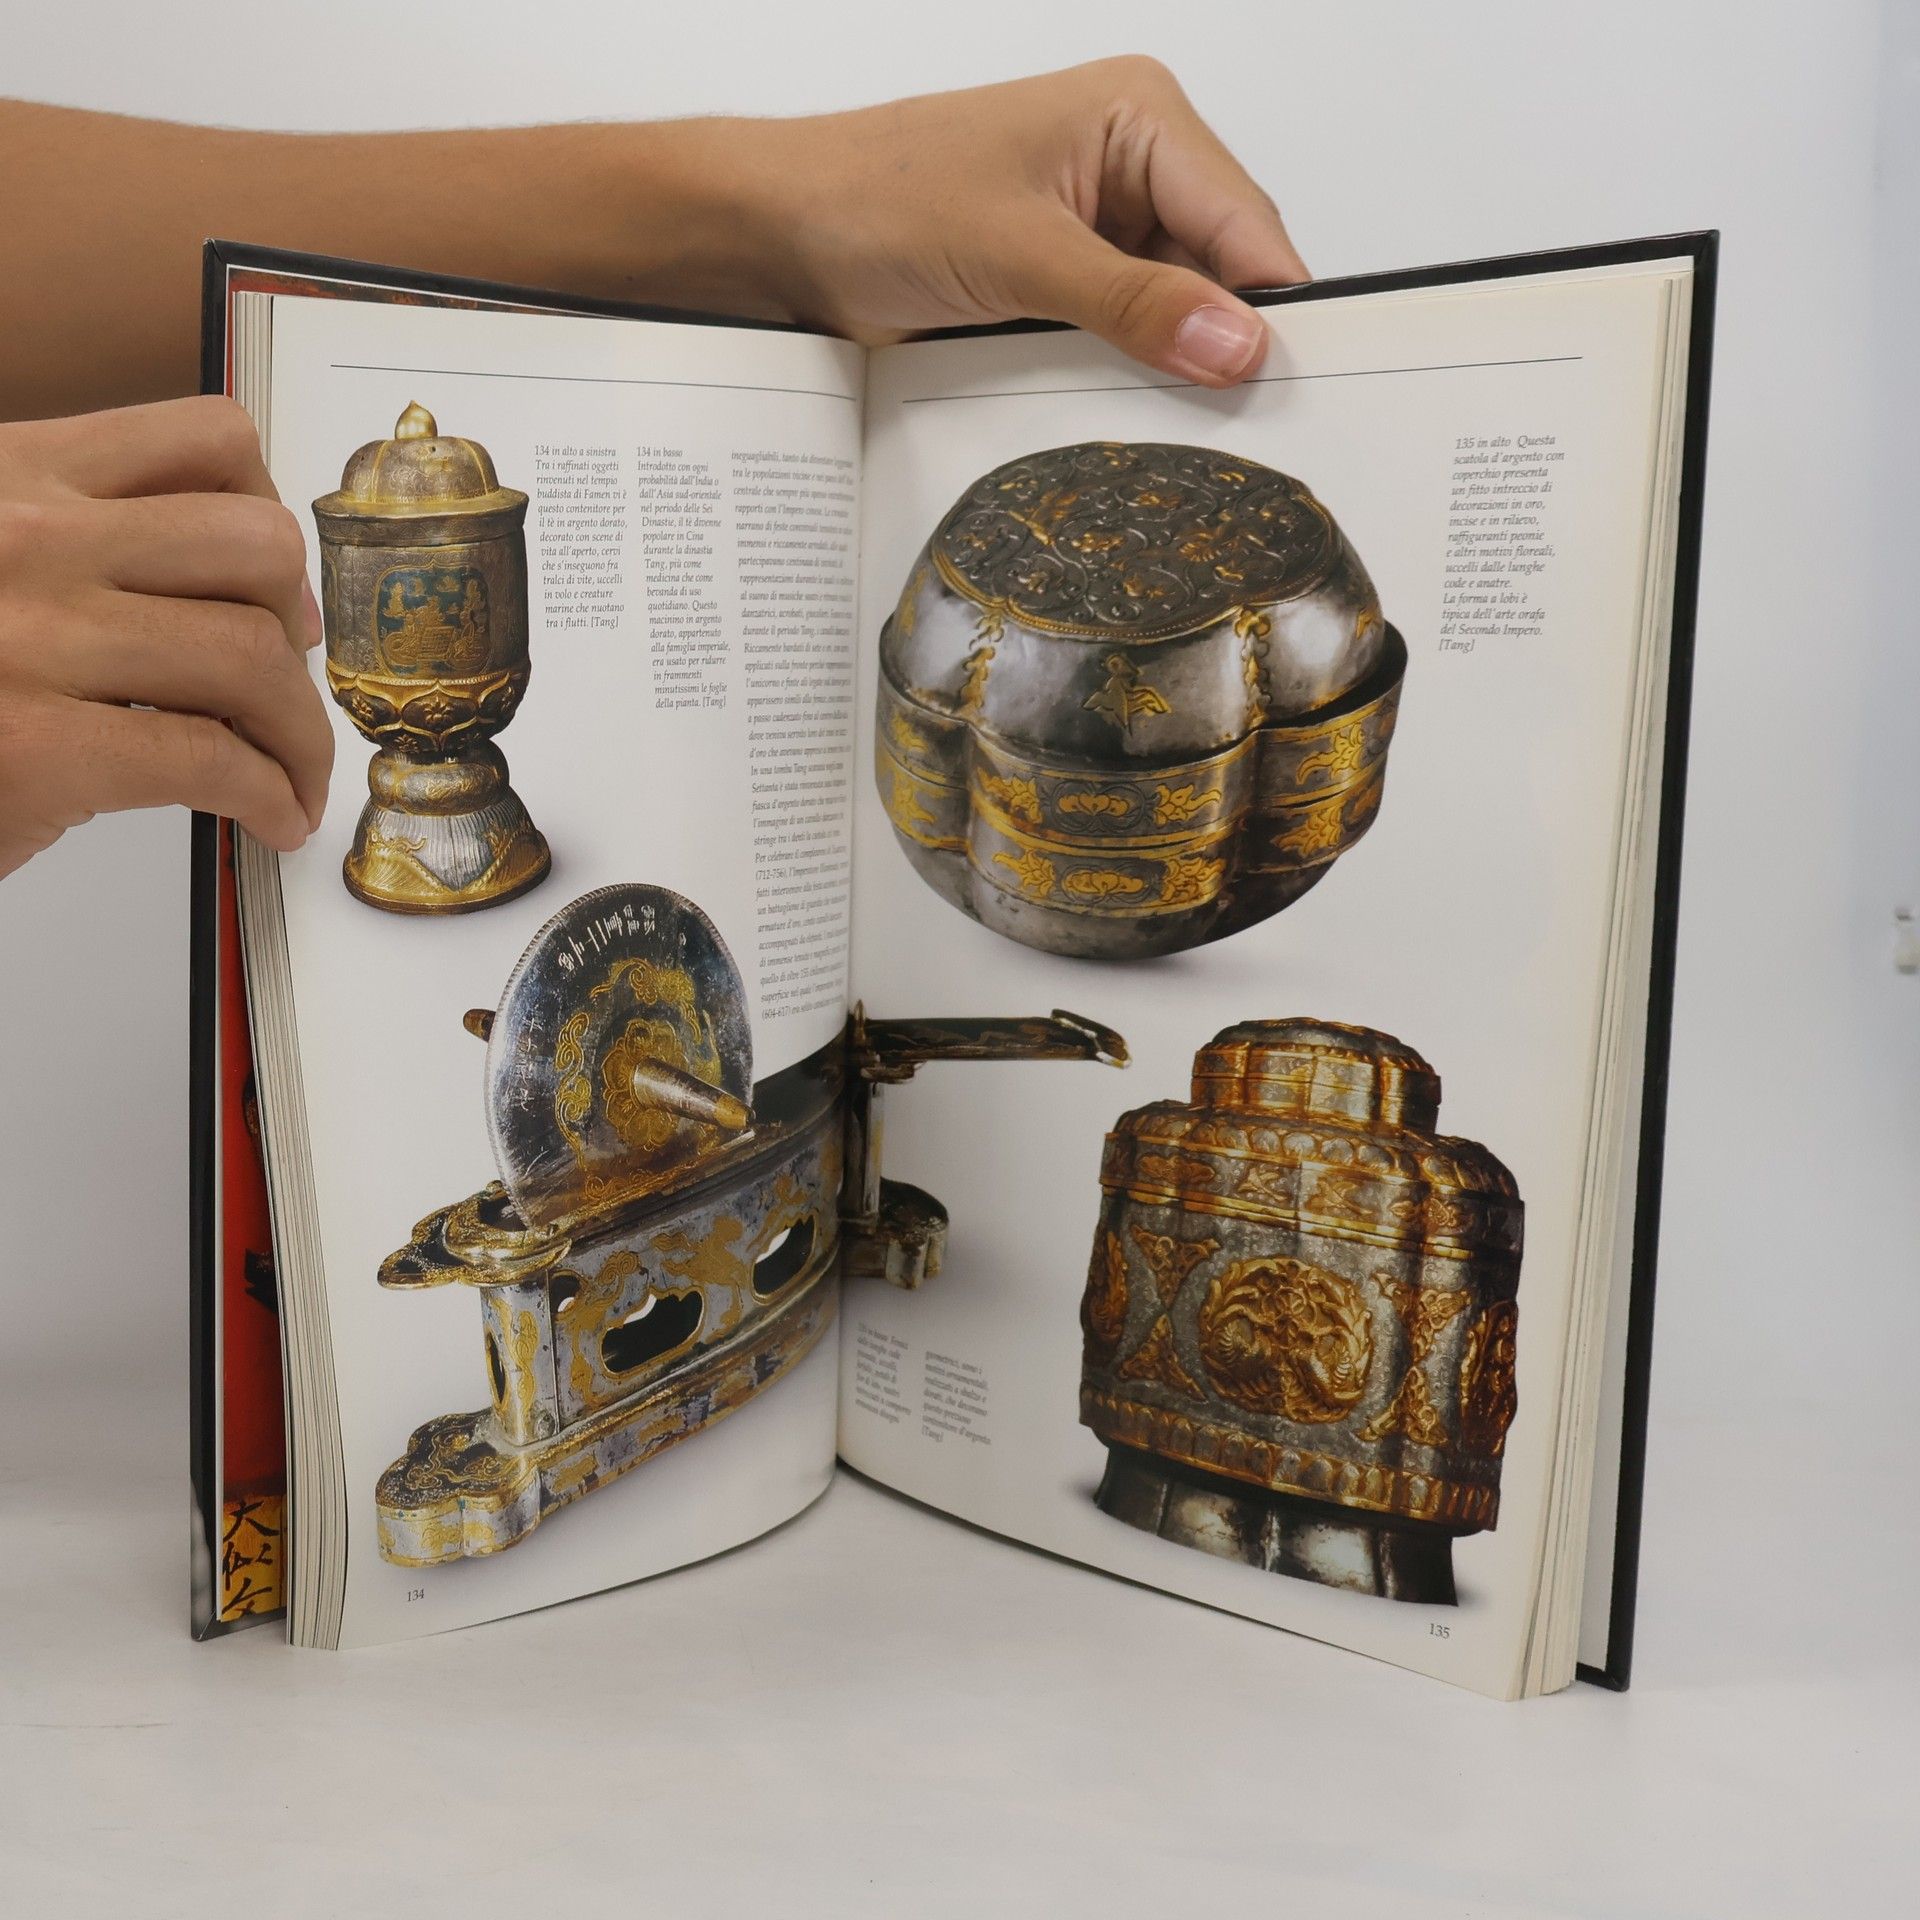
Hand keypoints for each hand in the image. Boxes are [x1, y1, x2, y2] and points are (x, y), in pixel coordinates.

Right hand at [0, 395, 331, 877]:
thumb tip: (235, 602)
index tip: (275, 589)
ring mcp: (29, 638)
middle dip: (297, 629)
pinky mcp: (34, 745)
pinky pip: (212, 757)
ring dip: (300, 731)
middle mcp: (25, 537)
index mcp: (12, 473)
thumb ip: (83, 553)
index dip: (271, 517)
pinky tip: (269, 818)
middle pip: (255, 544)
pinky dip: (269, 794)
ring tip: (294, 774)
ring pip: (251, 652)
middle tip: (285, 688)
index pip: (206, 438)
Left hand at [739, 58, 1307, 384]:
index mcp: (1140, 118)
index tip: (1288, 395)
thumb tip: (1236, 343)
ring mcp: (1100, 233)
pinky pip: (1126, 344)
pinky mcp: (1067, 287)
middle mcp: (1133, 168)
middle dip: (1220, 348)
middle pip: (1222, 276)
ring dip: (1169, 373)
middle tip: (1233, 432)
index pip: (1246, 225)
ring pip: (1178, 320)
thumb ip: (1132, 302)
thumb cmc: (875, 199)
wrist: (784, 236)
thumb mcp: (1015, 253)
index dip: (1270, 312)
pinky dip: (1126, 382)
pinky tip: (1120, 416)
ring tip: (1170, 429)